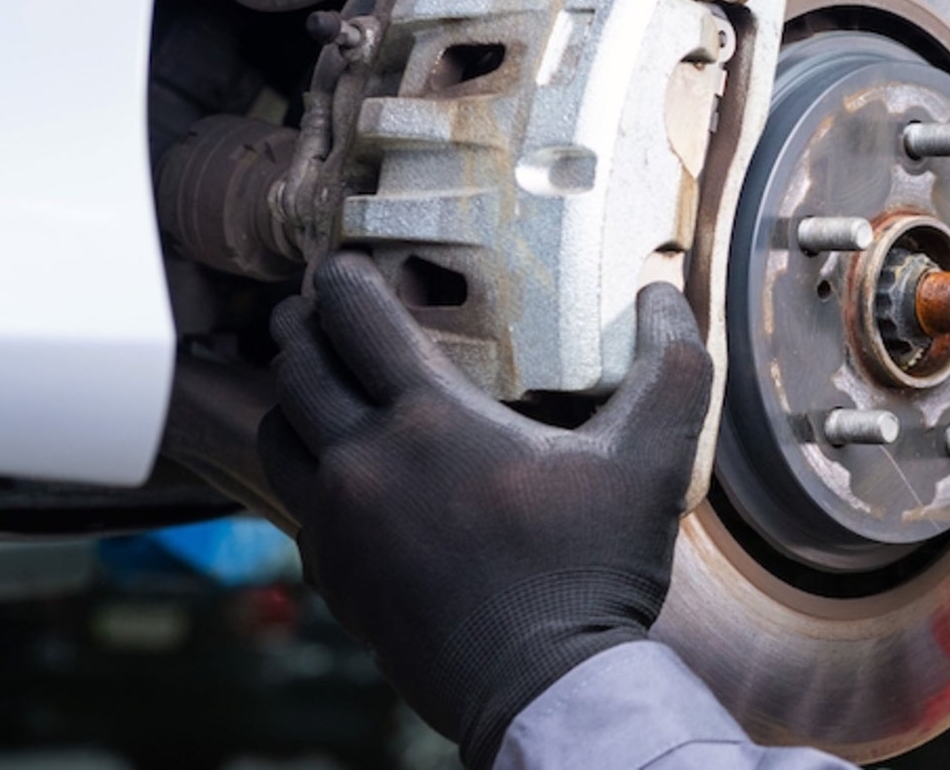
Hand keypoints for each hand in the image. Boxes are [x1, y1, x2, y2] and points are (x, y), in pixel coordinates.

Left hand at [258, 252, 711, 767]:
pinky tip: (346, 469)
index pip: (352, 316)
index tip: (345, 263)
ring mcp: (338, 524)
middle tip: (322, 309)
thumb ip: (672, 364)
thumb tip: (664, 288)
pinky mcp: (333, 575)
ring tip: (322, 382)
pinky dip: (307, 469)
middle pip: (296, 365)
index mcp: (430, 419)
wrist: (543, 686)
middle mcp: (364, 463)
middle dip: (304, 326)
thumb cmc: (594, 570)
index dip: (341, 276)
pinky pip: (293, 501)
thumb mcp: (654, 458)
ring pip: (277, 432)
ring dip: (292, 395)